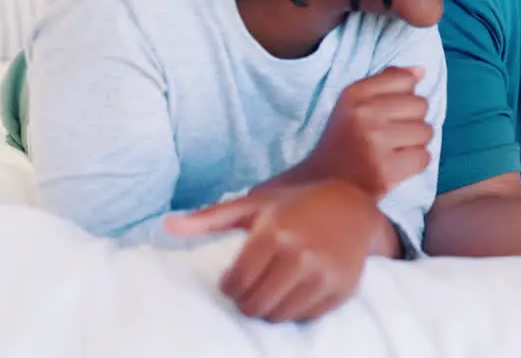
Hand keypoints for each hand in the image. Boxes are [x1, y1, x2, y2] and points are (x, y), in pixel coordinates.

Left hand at [166, 179, 382, 322]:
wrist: (354, 204)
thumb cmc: (297, 204)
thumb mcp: (254, 204)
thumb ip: (210, 218)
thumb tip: (166, 225)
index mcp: (274, 234)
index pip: (235, 286)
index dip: (230, 286)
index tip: (236, 278)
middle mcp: (300, 256)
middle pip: (255, 306)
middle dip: (249, 299)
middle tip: (256, 284)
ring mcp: (323, 275)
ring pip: (279, 316)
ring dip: (272, 306)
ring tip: (276, 286)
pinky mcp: (341, 289)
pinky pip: (305, 316)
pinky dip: (297, 308)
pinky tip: (299, 287)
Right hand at [300, 66, 432, 195]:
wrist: (323, 188)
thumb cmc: (344, 143)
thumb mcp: (354, 105)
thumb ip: (386, 82)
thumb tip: (421, 71)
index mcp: (354, 94)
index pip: (405, 79)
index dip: (404, 97)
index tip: (389, 113)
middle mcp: (364, 114)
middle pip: (420, 105)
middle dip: (412, 121)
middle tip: (392, 136)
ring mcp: (375, 141)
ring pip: (426, 131)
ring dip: (416, 144)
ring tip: (394, 151)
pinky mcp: (385, 169)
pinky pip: (424, 157)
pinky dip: (415, 164)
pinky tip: (396, 166)